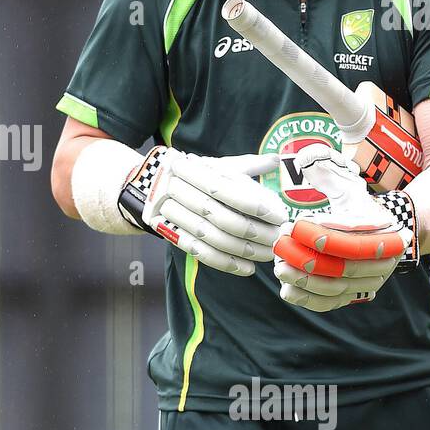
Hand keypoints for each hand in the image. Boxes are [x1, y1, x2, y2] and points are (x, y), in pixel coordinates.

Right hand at [131, 148, 287, 275]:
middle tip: (276, 239)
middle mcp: (182, 191)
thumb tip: (275, 160)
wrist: (151, 186)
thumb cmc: (196, 176)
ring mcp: (173, 214)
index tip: (278, 216)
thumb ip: (247, 165)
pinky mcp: (171, 234)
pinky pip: (200, 253)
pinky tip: (247, 268)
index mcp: (196, 171)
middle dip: (254, 232)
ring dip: (243, 251)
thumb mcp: (217, 165)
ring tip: (266, 255)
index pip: (228, 191)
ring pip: (212, 238)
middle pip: (221, 217)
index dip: (255, 206)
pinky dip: (225, 263)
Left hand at [272, 144, 410, 311]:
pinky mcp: (356, 294)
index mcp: (383, 230)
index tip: (292, 225)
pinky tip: (286, 290)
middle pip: (344, 266)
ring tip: (279, 268)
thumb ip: (326, 170)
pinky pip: (333, 302)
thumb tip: (304, 158)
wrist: (378, 233)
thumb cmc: (355, 205)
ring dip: (304, 280)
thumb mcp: (345, 183)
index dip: (321, 234)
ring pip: (337, 287)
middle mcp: (383, 259)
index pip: (351, 237)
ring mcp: (371, 280)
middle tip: (278, 248)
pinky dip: (309, 300)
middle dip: (307, 258)